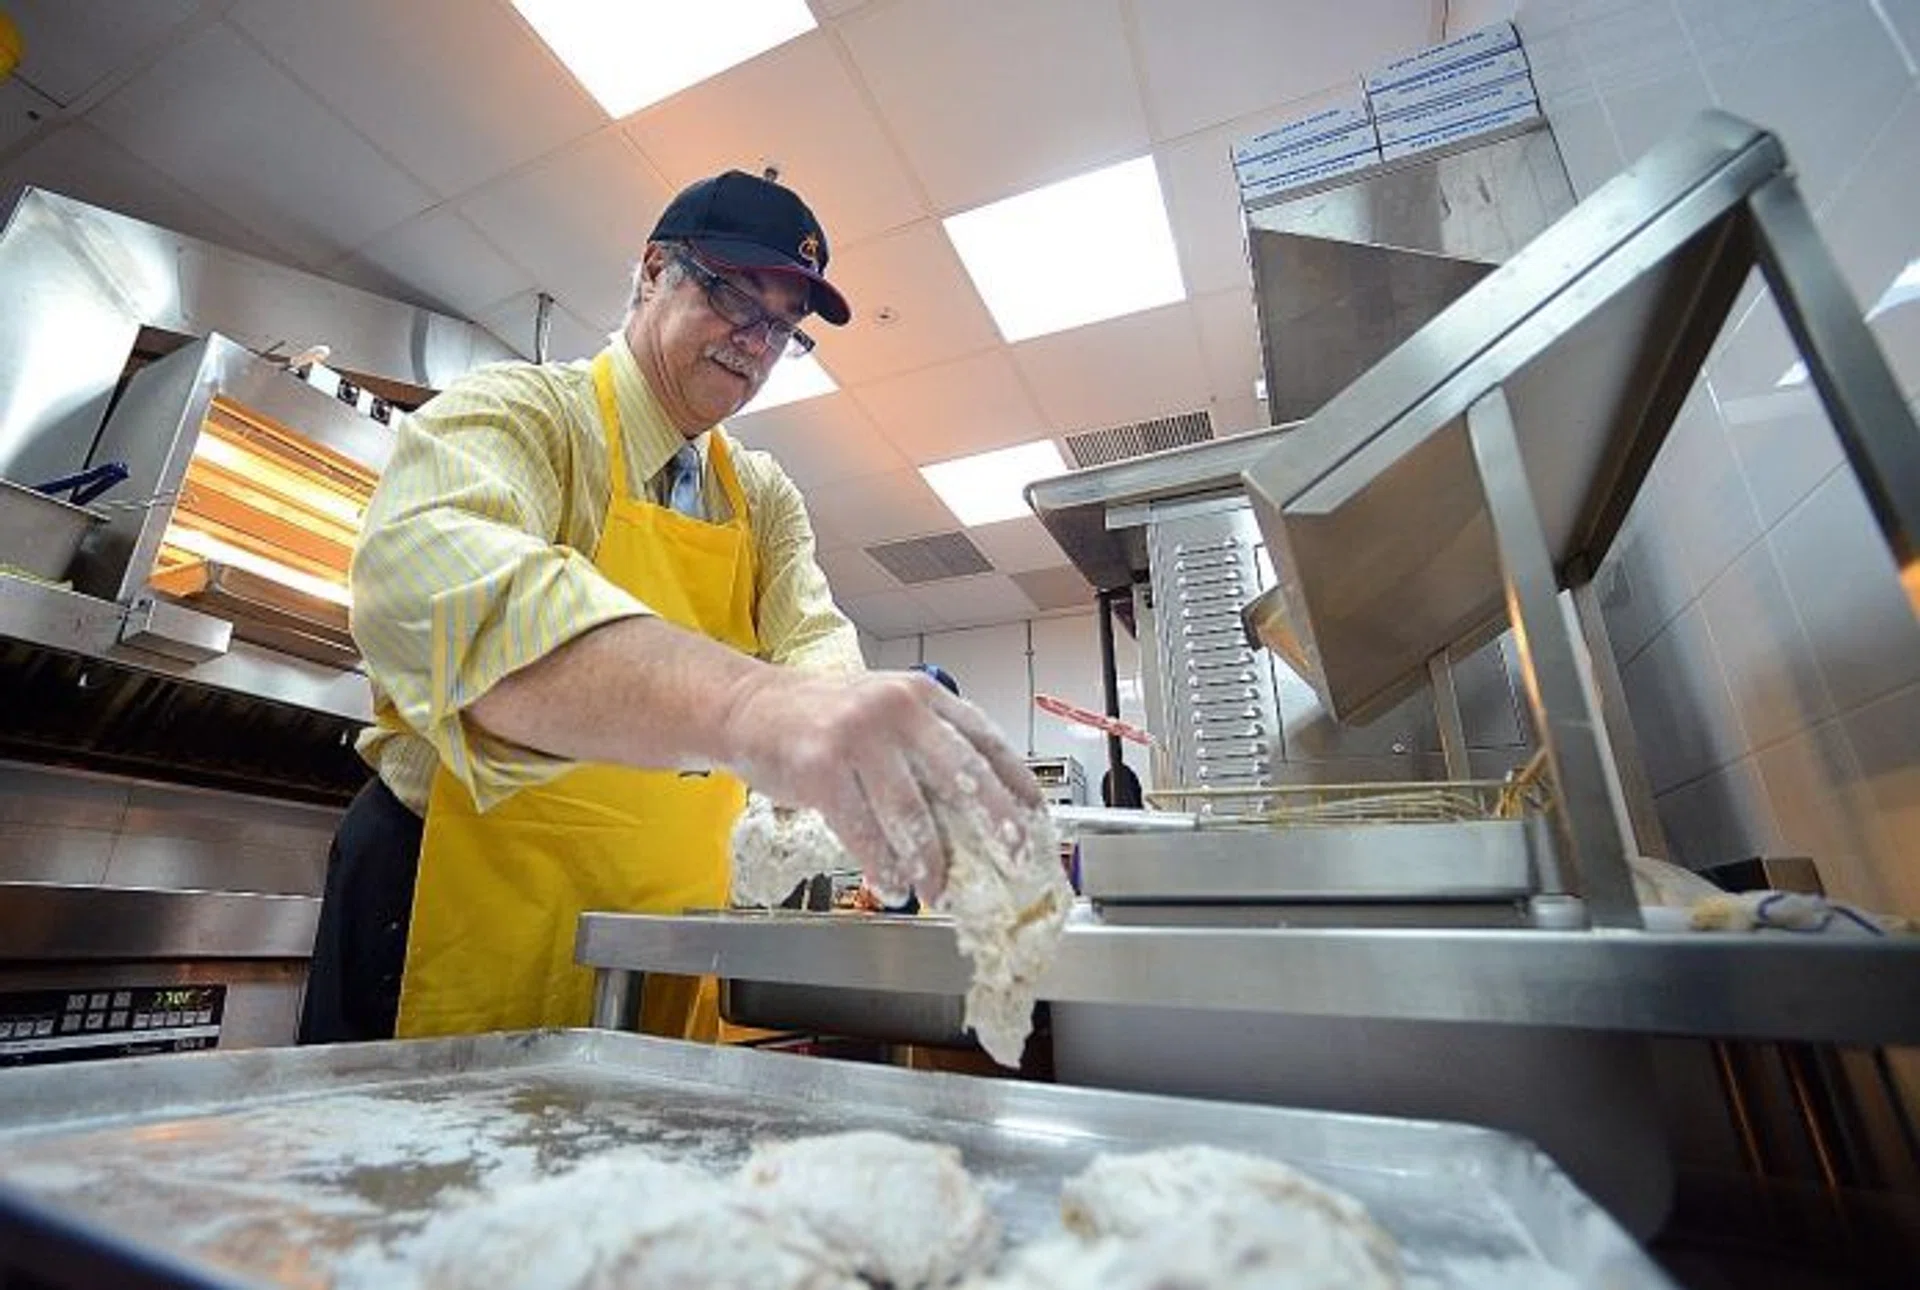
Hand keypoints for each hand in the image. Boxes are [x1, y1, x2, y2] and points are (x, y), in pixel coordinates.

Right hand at [717, 670, 1042, 904]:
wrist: (750, 707)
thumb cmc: (824, 717)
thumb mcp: (886, 712)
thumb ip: (928, 748)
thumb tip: (976, 815)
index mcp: (922, 695)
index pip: (985, 739)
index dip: (1016, 783)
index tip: (1037, 820)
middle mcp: (896, 709)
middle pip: (961, 774)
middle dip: (994, 825)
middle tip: (1013, 861)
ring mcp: (857, 737)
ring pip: (911, 813)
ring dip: (930, 862)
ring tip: (938, 890)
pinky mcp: (820, 769)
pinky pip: (862, 831)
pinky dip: (882, 866)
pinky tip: (893, 885)